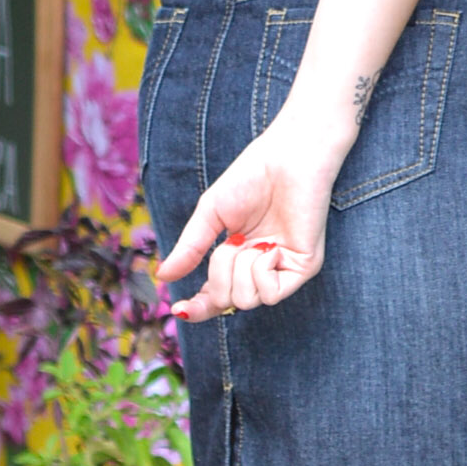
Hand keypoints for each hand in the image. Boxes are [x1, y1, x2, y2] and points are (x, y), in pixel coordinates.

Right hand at [156, 93, 360, 319]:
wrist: (286, 157)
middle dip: (218, 272)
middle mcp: (261, 269)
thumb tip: (163, 276)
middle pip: (227, 301)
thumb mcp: (210, 215)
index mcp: (239, 258)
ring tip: (249, 241)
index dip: (197, 308)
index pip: (217, 297)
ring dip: (238, 269)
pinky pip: (271, 294)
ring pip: (246, 301)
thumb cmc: (250, 178)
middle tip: (230, 242)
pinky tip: (269, 248)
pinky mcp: (304, 267)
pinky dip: (260, 272)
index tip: (178, 308)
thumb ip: (190, 249)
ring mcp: (283, 270)